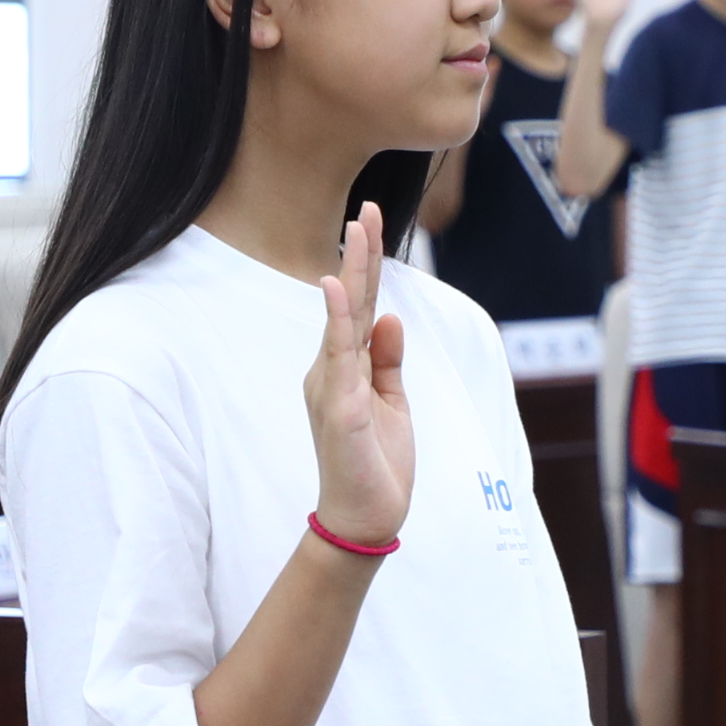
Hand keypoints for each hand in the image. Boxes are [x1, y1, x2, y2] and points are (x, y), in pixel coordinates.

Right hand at [306, 202, 414, 547]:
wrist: (365, 519)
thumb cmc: (374, 464)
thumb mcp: (390, 403)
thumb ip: (388, 361)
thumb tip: (392, 318)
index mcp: (346, 368)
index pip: (361, 306)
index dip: (368, 264)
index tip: (371, 221)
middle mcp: (332, 369)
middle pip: (351, 301)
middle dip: (360, 252)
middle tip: (367, 206)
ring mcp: (332, 385)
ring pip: (345, 317)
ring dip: (352, 271)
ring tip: (358, 228)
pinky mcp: (339, 407)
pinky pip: (339, 355)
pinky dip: (339, 318)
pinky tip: (337, 285)